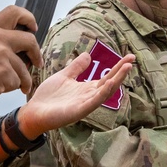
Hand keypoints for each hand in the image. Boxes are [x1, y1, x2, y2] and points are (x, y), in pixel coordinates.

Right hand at [0, 6, 42, 113]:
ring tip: (8, 85)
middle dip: (36, 54)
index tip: (33, 29)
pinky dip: (11, 88)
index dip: (29, 19)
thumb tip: (16, 48)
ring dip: (21, 79)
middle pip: (30, 40)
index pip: (14, 12)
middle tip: (37, 62)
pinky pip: (17, 82)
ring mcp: (2, 56)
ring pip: (24, 69)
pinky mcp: (4, 73)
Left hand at [17, 51, 134, 137]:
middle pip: (109, 83)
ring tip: (126, 68)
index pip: (106, 76)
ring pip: (105, 92)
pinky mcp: (79, 111)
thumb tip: (88, 55)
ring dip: (116, 80)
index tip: (129, 57)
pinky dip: (102, 93)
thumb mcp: (64, 76)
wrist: (34, 111)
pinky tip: (109, 84)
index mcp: (87, 88)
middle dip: (121, 72)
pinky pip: (93, 102)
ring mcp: (85, 104)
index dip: (118, 67)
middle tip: (132, 59)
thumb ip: (76, 67)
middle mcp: (89, 96)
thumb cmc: (48, 96)